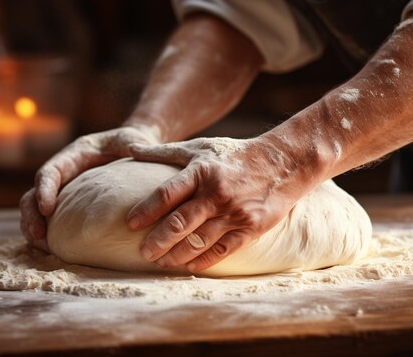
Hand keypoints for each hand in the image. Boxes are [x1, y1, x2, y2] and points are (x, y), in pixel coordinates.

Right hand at [20, 126, 160, 250]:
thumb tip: (144, 151)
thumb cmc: (130, 142)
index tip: (46, 209)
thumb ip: (137, 146)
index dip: (45, 189)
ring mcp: (64, 189)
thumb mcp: (132, 141)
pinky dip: (48, 235)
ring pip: (36, 209)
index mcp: (74, 155)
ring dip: (34, 228)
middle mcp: (63, 173)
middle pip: (35, 193)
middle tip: (38, 236)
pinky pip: (52, 220)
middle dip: (32, 215)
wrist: (130, 146)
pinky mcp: (70, 204)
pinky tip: (53, 251)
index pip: (51, 171)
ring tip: (41, 247)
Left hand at [125, 136, 313, 272]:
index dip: (146, 211)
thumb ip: (164, 152)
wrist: (282, 163)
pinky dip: (203, 260)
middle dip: (157, 241)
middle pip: (179, 223)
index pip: (167, 194)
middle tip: (143, 252)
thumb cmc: (233, 155)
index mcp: (201, 171)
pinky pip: (222, 249)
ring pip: (198, 241)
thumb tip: (130, 148)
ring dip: (176, 255)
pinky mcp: (250, 227)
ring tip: (161, 261)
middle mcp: (216, 193)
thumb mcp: (199, 148)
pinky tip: (189, 265)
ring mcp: (234, 212)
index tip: (130, 224)